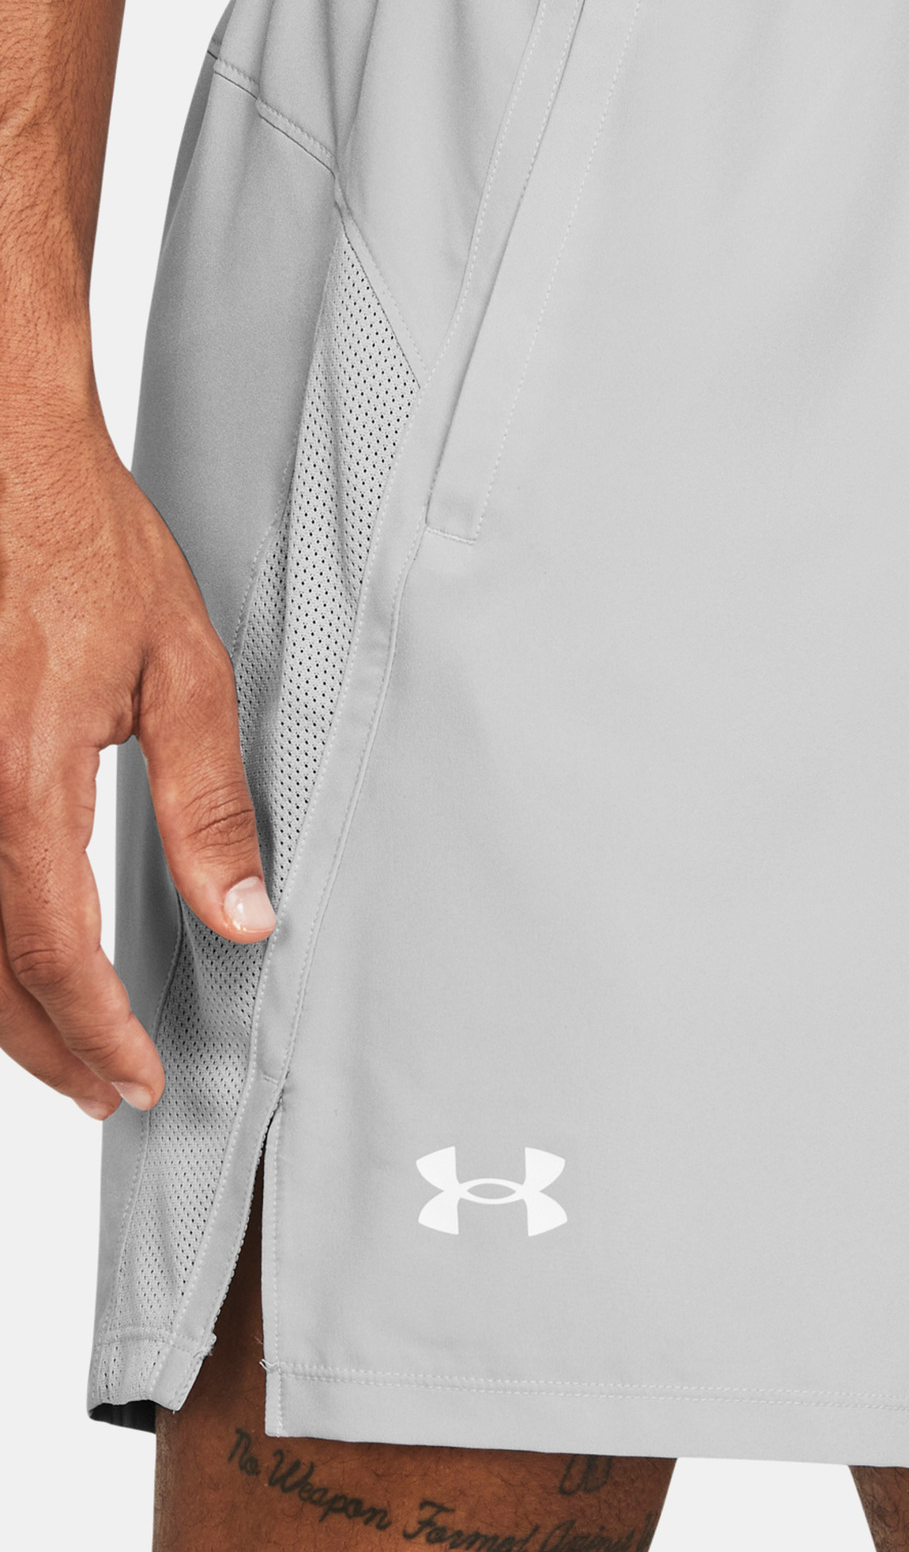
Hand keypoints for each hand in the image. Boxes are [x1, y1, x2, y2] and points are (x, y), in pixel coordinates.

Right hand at [0, 406, 273, 1117]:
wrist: (1, 460)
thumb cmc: (88, 548)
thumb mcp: (181, 672)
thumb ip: (207, 804)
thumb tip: (242, 916)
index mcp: (22, 779)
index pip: (51, 952)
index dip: (94, 1032)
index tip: (136, 1079)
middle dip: (45, 1043)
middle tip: (102, 1090)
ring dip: (1, 1004)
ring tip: (60, 1049)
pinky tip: (12, 957)